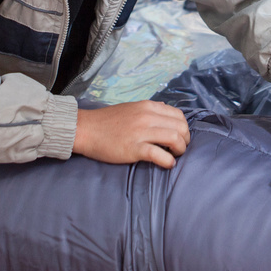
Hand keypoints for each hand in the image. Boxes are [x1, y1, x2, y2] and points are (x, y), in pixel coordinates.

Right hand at [73, 101, 189, 168]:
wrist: (85, 129)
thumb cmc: (107, 121)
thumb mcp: (131, 108)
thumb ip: (149, 109)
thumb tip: (165, 108)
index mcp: (148, 106)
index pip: (178, 115)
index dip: (184, 128)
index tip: (180, 137)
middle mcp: (147, 116)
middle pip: (180, 127)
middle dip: (185, 140)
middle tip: (179, 149)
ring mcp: (141, 132)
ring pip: (174, 139)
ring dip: (180, 150)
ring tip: (174, 156)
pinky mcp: (134, 148)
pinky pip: (160, 155)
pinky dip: (168, 161)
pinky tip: (167, 164)